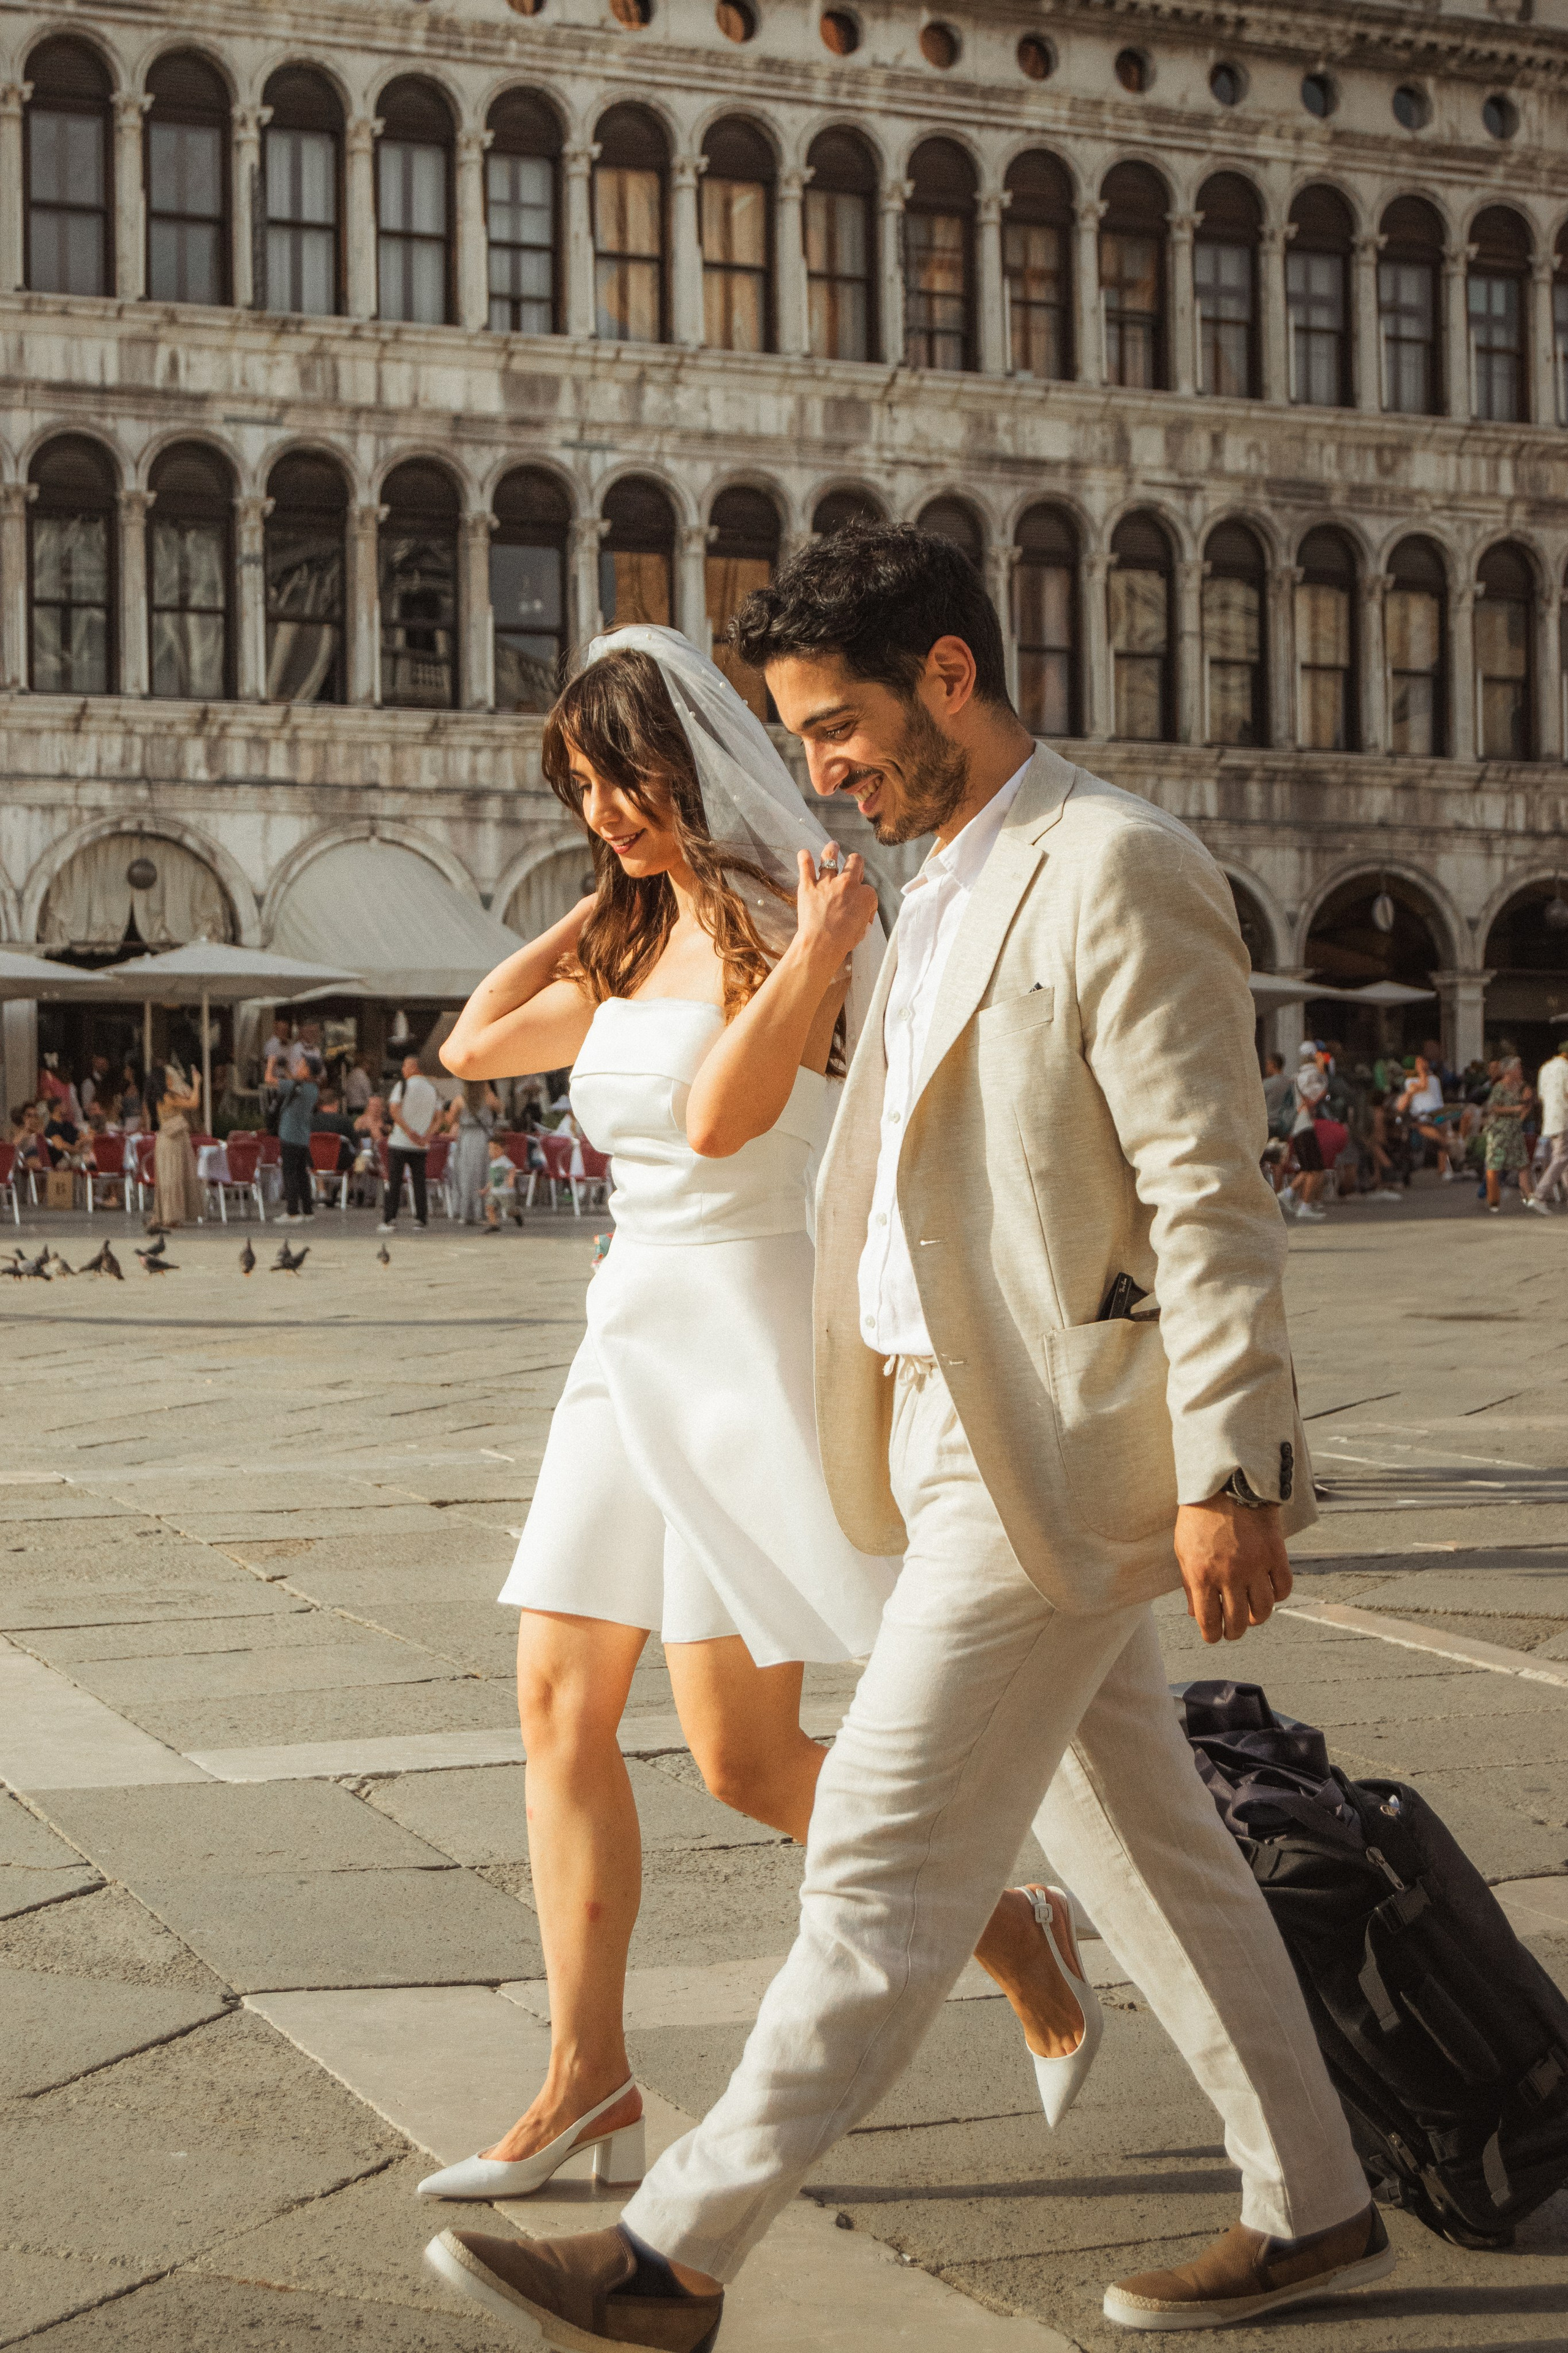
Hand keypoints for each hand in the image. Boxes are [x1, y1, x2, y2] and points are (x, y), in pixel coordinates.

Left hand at [794, 845, 878, 978]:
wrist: (822, 944)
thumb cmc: (843, 941)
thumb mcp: (863, 929)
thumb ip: (863, 916)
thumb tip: (862, 916)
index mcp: (865, 895)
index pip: (868, 890)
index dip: (865, 899)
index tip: (859, 909)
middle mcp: (848, 883)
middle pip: (855, 862)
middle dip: (855, 863)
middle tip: (852, 865)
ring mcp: (827, 882)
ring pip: (830, 857)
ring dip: (832, 850)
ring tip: (833, 846)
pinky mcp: (808, 886)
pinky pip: (806, 865)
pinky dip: (804, 858)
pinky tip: (804, 853)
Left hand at [1174, 1498, 1291, 1643]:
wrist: (1226, 1483)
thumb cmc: (1200, 1517)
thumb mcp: (1183, 1550)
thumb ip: (1189, 1584)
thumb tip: (1195, 1614)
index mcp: (1202, 1574)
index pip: (1209, 1621)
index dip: (1212, 1636)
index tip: (1214, 1636)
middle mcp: (1229, 1575)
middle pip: (1238, 1622)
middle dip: (1234, 1632)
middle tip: (1233, 1630)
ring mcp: (1255, 1565)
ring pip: (1263, 1610)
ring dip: (1257, 1618)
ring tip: (1251, 1615)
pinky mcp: (1276, 1554)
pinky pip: (1284, 1588)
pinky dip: (1278, 1596)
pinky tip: (1269, 1593)